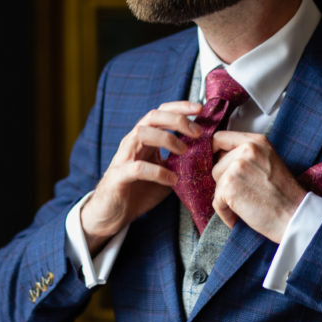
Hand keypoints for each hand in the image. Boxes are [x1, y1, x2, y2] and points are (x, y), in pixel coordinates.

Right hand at [80, 101, 201, 253]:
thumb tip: (209, 155)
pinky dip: (158, 171)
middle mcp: (132, 142)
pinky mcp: (117, 176)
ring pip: (141, 133)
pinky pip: (137, 167)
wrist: (111, 215)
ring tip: (184, 152)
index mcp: (144, 138)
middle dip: (177, 119)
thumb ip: (182, 162)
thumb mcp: (166, 173)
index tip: (200, 109)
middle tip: (197, 132)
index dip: (180, 107)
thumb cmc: (139, 191)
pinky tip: (172, 179)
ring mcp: (123, 157)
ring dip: (166, 139)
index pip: (160, 112)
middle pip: (152, 116)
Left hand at [211, 131, 307, 242]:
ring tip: (246, 204)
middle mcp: (246, 150)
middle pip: (217, 163)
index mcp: (256, 142)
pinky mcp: (229, 186)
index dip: (214, 152)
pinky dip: (226, 212)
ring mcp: (237, 167)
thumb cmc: (283, 194)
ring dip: (226, 196)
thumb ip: (246, 154)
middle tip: (245, 192)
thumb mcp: (268, 160)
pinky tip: (241, 215)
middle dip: (225, 180)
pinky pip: (217, 201)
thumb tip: (220, 157)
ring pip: (216, 181)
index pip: (220, 138)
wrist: (295, 215)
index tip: (217, 165)